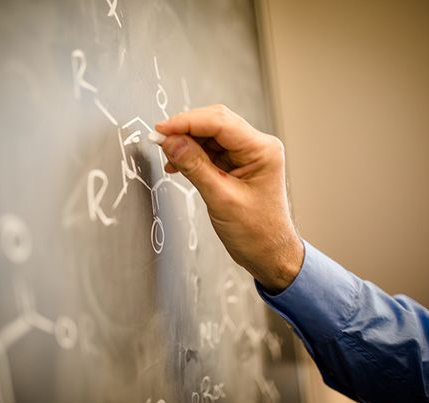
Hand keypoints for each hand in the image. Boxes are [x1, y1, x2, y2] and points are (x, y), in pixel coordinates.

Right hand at [156, 104, 303, 293]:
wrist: (269, 254)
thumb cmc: (257, 232)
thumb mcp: (221, 199)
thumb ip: (194, 167)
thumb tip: (170, 142)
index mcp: (262, 150)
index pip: (220, 123)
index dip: (187, 122)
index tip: (161, 130)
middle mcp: (257, 147)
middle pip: (215, 123)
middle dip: (185, 129)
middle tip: (159, 139)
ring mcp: (248, 155)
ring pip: (210, 135)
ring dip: (187, 142)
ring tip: (167, 155)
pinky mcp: (238, 165)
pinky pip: (211, 150)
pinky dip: (192, 154)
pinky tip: (177, 164)